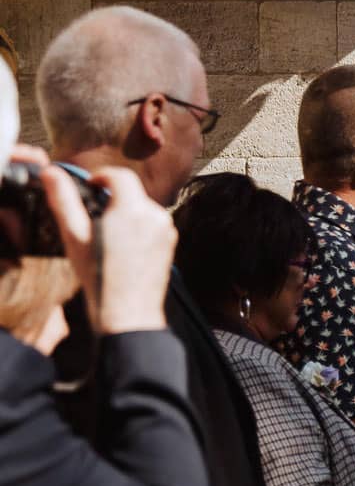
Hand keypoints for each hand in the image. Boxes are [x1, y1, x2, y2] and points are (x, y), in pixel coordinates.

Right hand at [48, 164, 172, 335]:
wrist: (128, 311)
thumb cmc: (100, 276)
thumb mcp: (74, 236)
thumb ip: (64, 200)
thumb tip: (52, 174)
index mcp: (133, 209)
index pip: (120, 175)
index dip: (101, 176)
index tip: (89, 186)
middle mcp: (156, 215)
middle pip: (132, 192)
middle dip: (111, 198)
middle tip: (92, 216)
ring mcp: (167, 229)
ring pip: (142, 209)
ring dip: (124, 213)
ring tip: (105, 237)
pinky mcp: (171, 243)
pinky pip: (151, 224)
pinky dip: (136, 228)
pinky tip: (121, 248)